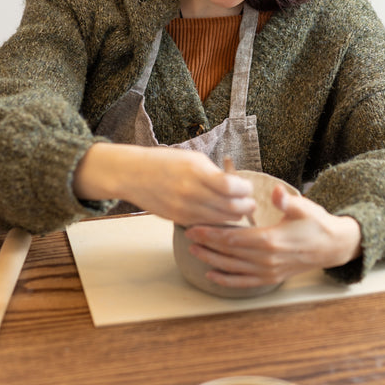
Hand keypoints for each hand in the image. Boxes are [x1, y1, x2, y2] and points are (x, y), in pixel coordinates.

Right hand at [73, 143, 255, 225]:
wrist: (134, 175)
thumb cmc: (166, 162)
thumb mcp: (194, 159)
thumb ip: (215, 174)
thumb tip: (238, 188)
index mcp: (197, 172)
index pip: (233, 187)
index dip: (246, 189)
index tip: (247, 187)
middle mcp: (192, 193)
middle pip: (232, 208)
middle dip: (246, 206)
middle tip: (250, 203)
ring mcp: (185, 209)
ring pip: (222, 220)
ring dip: (235, 216)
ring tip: (238, 209)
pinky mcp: (180, 220)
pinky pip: (208, 225)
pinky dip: (218, 221)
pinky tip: (220, 215)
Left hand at [184, 185, 361, 287]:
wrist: (332, 246)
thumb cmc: (316, 223)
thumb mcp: (303, 208)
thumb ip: (287, 201)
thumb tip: (276, 192)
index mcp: (271, 240)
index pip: (233, 239)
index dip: (212, 234)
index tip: (194, 228)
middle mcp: (266, 259)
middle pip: (228, 253)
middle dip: (206, 245)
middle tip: (187, 237)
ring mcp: (268, 271)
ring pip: (232, 268)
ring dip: (211, 261)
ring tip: (193, 252)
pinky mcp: (271, 277)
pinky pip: (244, 282)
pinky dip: (226, 280)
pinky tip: (211, 275)